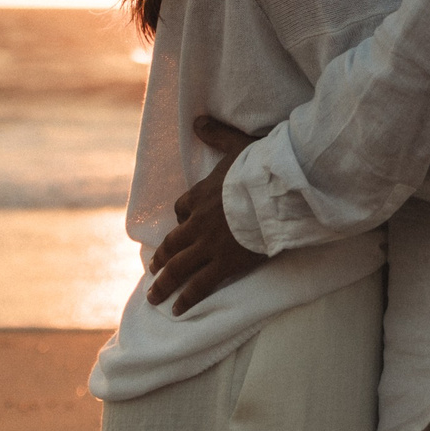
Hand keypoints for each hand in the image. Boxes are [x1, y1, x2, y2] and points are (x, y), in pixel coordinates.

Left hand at [145, 115, 268, 313]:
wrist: (276, 192)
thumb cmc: (261, 167)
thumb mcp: (237, 145)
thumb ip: (217, 134)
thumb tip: (197, 120)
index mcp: (201, 194)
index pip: (182, 210)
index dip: (179, 220)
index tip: (178, 229)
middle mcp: (199, 222)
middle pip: (173, 244)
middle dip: (161, 259)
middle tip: (152, 270)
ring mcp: (210, 245)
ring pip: (179, 267)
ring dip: (164, 284)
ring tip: (154, 297)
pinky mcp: (225, 263)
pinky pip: (199, 285)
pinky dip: (186, 299)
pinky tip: (176, 310)